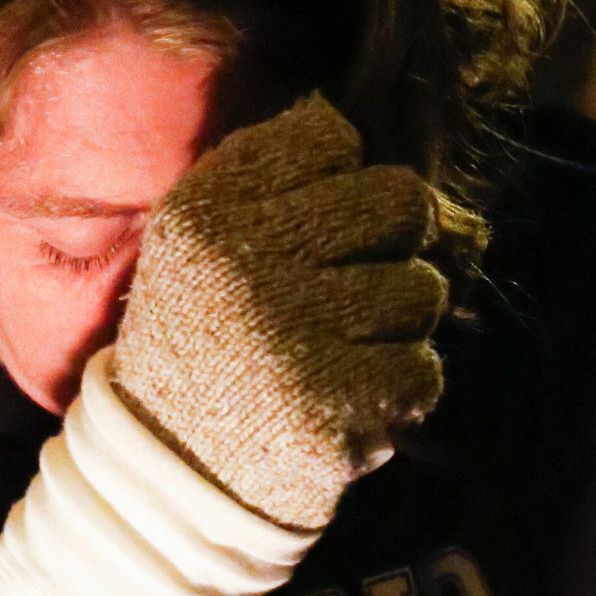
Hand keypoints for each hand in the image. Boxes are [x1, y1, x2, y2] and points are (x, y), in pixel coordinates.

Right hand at [111, 93, 448, 530]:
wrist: (171, 475)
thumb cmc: (205, 344)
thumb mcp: (202, 245)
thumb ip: (266, 174)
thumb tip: (342, 120)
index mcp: (208, 210)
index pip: (333, 138)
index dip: (343, 185)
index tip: (312, 235)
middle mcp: (246, 263)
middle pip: (402, 200)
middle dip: (393, 246)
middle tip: (352, 294)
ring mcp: (290, 335)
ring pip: (424, 290)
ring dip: (398, 328)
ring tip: (343, 355)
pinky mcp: (329, 405)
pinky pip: (423, 371)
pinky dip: (399, 395)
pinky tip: (350, 403)